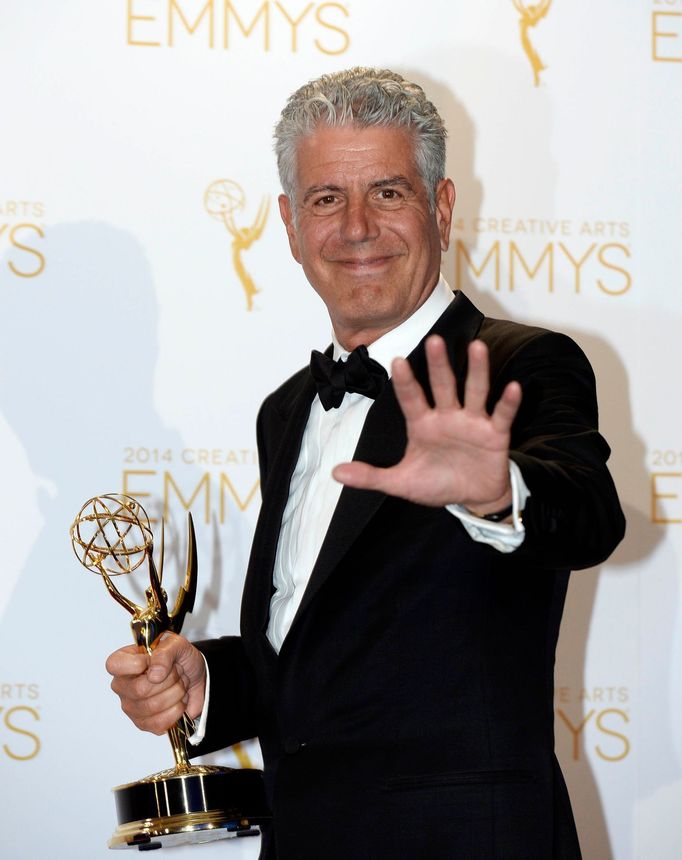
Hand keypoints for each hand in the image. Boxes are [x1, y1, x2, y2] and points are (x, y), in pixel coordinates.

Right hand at [105, 632, 205, 735]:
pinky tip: (178, 700)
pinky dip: (177, 709)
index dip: (135, 664)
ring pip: (153, 706)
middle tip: (176, 671)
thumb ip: (164, 653)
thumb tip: (154, 674)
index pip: (114, 665)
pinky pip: (160, 723)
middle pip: (140, 689)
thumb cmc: (180, 658)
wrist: (194, 676)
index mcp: (124, 661)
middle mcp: (123, 685)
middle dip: (168, 679)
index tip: (150, 660)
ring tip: (179, 684)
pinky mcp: (144, 723)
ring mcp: (132, 707)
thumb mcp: (176, 644)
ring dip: (176, 693)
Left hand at [333, 336, 521, 513]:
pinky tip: (512, 387)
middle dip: (438, 365)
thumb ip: (371, 476)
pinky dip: (507, 402)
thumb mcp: (401, 483)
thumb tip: (335, 473)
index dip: (405, 382)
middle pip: (443, 385)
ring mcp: (473, 422)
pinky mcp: (495, 434)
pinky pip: (502, 415)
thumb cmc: (437, 483)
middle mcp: (448, 416)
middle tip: (434, 339)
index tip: (397, 360)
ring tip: (477, 347)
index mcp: (423, 424)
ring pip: (474, 391)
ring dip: (476, 371)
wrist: (473, 498)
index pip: (411, 399)